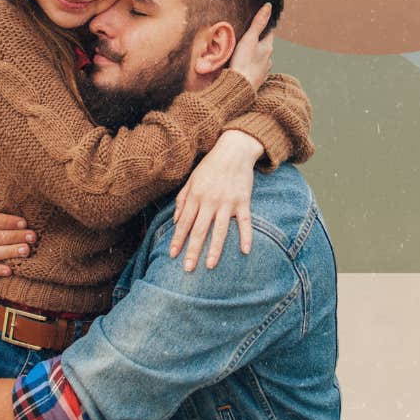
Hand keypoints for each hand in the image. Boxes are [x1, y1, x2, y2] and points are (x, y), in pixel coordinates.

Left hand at [169, 130, 262, 271]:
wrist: (234, 150)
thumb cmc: (210, 166)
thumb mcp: (191, 179)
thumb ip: (183, 200)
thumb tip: (175, 220)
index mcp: (196, 196)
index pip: (184, 223)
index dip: (178, 240)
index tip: (173, 255)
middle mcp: (210, 201)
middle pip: (200, 230)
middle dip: (193, 250)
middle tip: (187, 269)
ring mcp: (228, 202)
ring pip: (220, 230)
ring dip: (215, 249)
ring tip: (210, 266)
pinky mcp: (243, 201)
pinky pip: (245, 222)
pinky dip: (246, 236)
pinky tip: (245, 251)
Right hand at [227, 3, 273, 90]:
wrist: (239, 87)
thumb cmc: (243, 63)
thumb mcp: (249, 39)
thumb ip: (258, 23)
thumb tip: (268, 6)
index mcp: (268, 48)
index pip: (269, 33)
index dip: (264, 28)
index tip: (260, 24)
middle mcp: (269, 60)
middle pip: (265, 47)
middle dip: (258, 43)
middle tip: (249, 39)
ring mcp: (263, 71)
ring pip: (261, 60)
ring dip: (255, 56)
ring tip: (245, 54)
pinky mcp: (257, 81)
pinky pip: (256, 71)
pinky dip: (252, 68)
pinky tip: (245, 68)